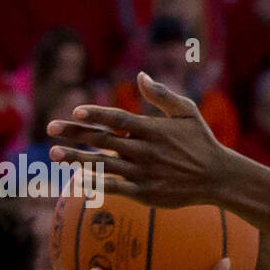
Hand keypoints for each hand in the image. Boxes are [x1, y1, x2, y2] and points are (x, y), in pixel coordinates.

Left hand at [46, 72, 227, 207]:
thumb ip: (162, 95)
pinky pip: (114, 188)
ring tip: (54, 154)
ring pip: (103, 164)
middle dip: (75, 133)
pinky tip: (76, 179)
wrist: (219, 178)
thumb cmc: (201, 142)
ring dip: (77, 158)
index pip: (118, 119)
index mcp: (153, 129)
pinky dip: (95, 183)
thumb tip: (140, 76)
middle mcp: (145, 151)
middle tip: (50, 127)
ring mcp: (144, 173)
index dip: (96, 114)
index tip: (76, 111)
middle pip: (103, 140)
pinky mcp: (145, 193)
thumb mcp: (188, 112)